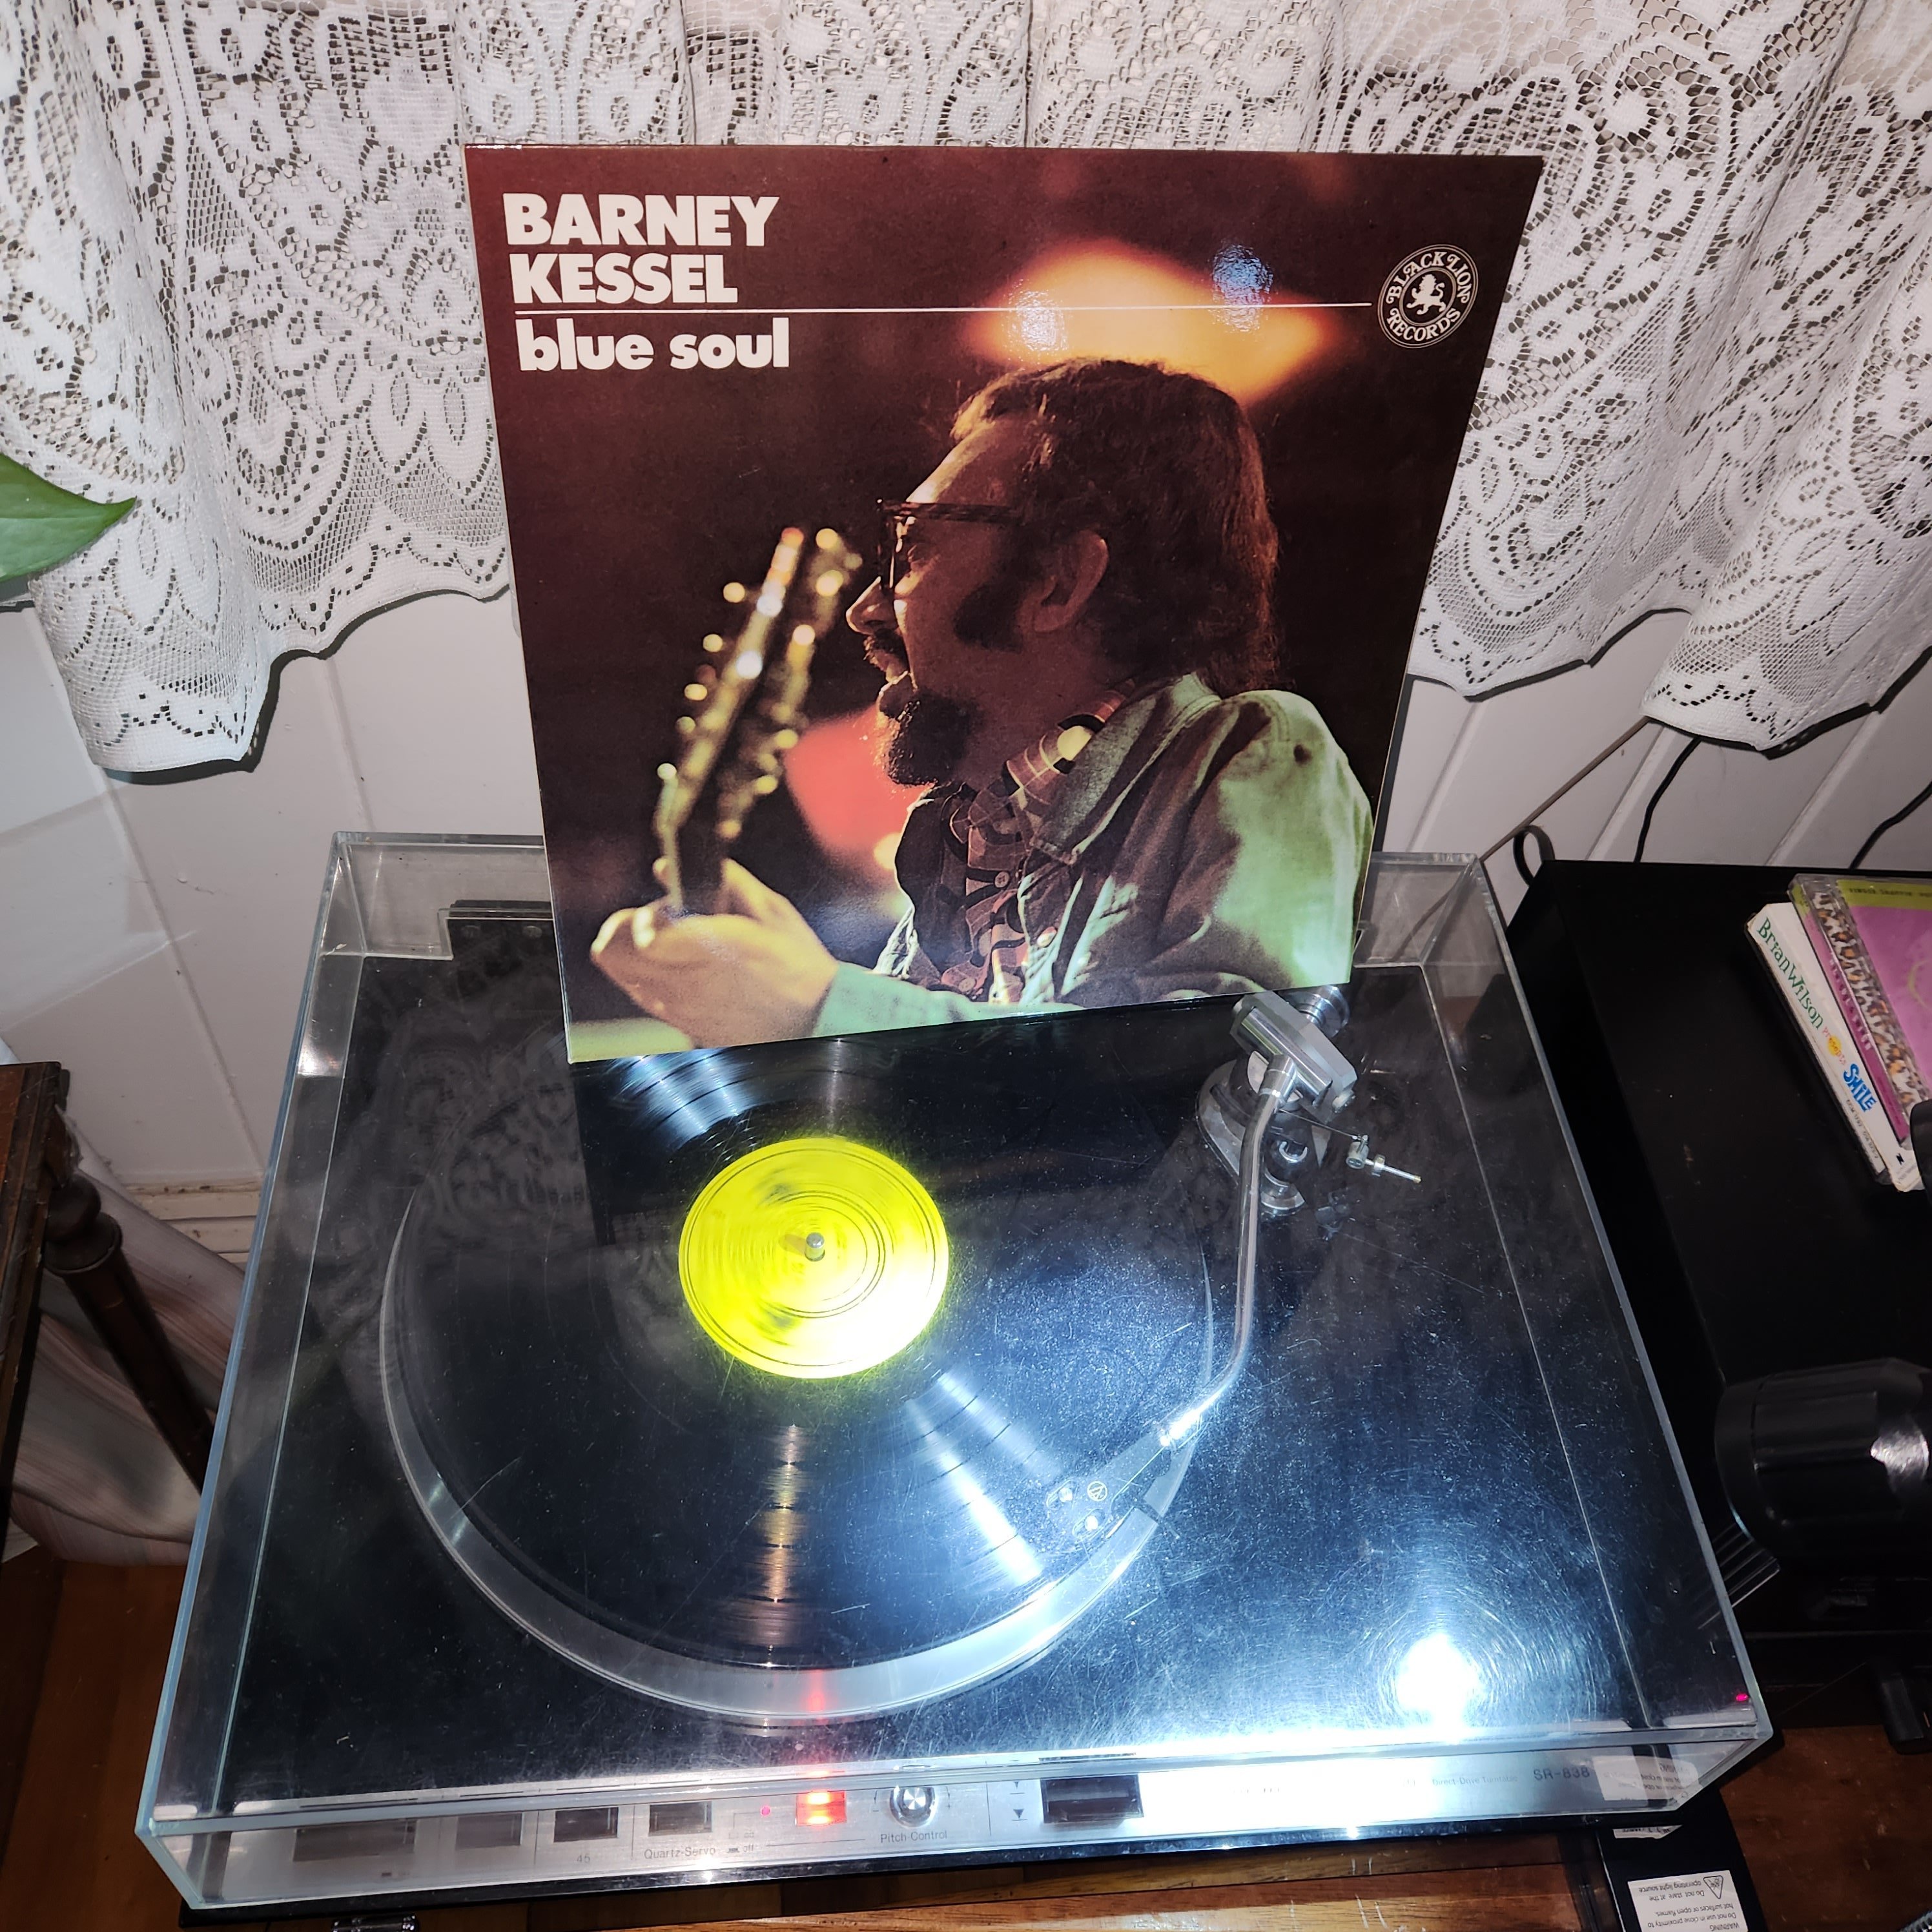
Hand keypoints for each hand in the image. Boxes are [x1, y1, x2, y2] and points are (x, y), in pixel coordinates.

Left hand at [590, 860, 839, 1046]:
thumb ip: (722, 882)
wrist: (816, 1020)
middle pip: (611, 952)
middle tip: (661, 921)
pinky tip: (687, 971)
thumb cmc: (799, 964)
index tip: (674, 906)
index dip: (650, 912)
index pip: (638, 931)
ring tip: (677, 947)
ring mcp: (680, 1009)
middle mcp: (684, 982)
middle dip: (628, 928)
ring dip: (638, 954)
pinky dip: (653, 979)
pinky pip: (647, 999)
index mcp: (707, 947)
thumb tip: (669, 867)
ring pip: (623, 976)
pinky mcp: (684, 1026)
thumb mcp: (771, 910)